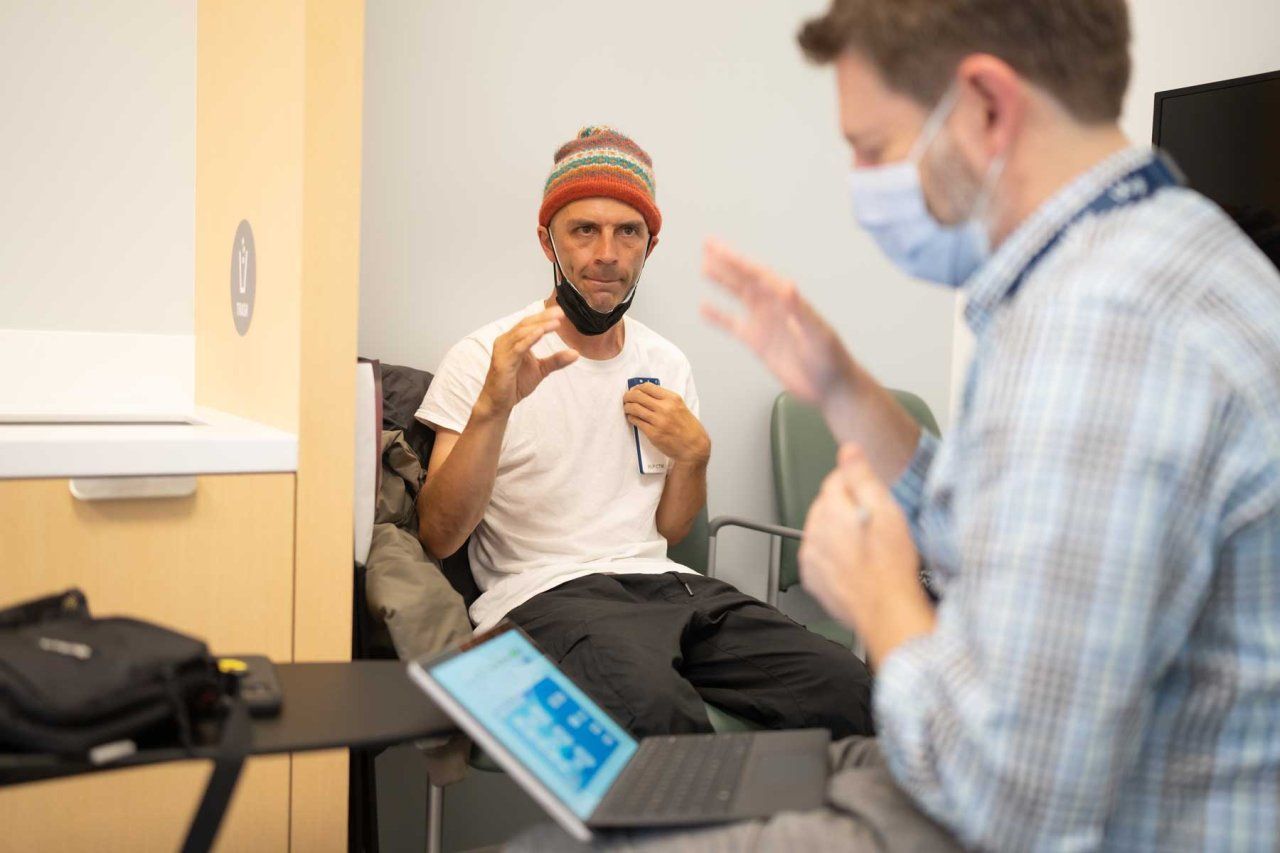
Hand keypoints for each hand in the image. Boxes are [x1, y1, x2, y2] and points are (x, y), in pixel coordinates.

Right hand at [478, 307, 578, 416]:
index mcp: (514, 340)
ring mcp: (503, 351)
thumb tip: (576, 353)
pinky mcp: (503, 362)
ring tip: (556, 323)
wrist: (500, 402)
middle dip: (543, 317)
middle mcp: (506, 342)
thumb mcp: (541, 370)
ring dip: (539, 326)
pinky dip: (529, 339)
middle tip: (561, 312)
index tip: (561, 312)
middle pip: (526, 324)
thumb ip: (556, 360)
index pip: (530, 324)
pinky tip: (540, 333)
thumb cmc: (515, 384)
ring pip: (522, 333)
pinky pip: (517, 348)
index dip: (544, 316)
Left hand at [623, 383, 710, 465]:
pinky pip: (636, 421)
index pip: (648, 387)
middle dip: (628, 396)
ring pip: (634, 408)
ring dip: (627, 407)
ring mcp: (658, 421)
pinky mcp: (653, 433)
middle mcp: (665, 408)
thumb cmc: (688, 428)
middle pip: (638, 396)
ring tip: (627, 408)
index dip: (637, 388)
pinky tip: (632, 418)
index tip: (634, 390)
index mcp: (673, 399)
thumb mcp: (680, 407)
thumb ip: (665, 399)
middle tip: (626, 399)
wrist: (694, 446)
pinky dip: (631, 418)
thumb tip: (646, 394)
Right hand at [701, 237, 855, 407]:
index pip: (759, 275)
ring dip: (722, 282)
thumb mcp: (817, 333)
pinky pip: (733, 325)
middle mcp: (774, 307)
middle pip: (746, 279)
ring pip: (739, 297)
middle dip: (727, 262)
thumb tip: (787, 286)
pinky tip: (704, 309)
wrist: (829, 386)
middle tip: (708, 244)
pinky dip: (718, 317)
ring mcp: (764, 323)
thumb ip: (799, 310)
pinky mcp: (757, 343)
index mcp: (788, 300)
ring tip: (704, 267)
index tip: (720, 250)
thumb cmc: (830, 358)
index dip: (739, 262)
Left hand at [799, 444, 932, 664]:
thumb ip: (862, 476)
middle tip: (875, 525)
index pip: (835, 479)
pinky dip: (834, 557)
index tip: (873, 496)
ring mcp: (811, 558)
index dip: (858, 484)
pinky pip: (820, 557)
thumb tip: (848, 450)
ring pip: (822, 531)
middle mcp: (813, 533)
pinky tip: (856, 564)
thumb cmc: (891, 566)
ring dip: (840, 533)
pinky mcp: (814, 579)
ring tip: (868, 548)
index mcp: (830, 511)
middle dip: (848, 509)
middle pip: (827, 505)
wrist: (886, 611)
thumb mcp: (885, 511)